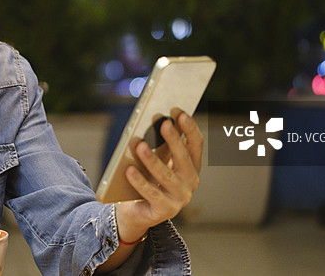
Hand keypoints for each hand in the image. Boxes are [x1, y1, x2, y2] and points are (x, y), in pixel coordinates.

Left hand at [116, 108, 202, 243]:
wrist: (138, 212)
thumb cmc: (149, 179)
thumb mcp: (158, 161)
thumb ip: (160, 145)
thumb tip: (154, 120)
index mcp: (191, 167)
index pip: (195, 144)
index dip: (189, 128)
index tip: (178, 112)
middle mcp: (190, 182)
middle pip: (183, 158)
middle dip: (174, 140)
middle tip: (164, 124)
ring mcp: (179, 198)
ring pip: (165, 176)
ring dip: (152, 160)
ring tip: (140, 145)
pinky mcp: (165, 210)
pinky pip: (151, 193)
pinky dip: (139, 181)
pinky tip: (129, 170)